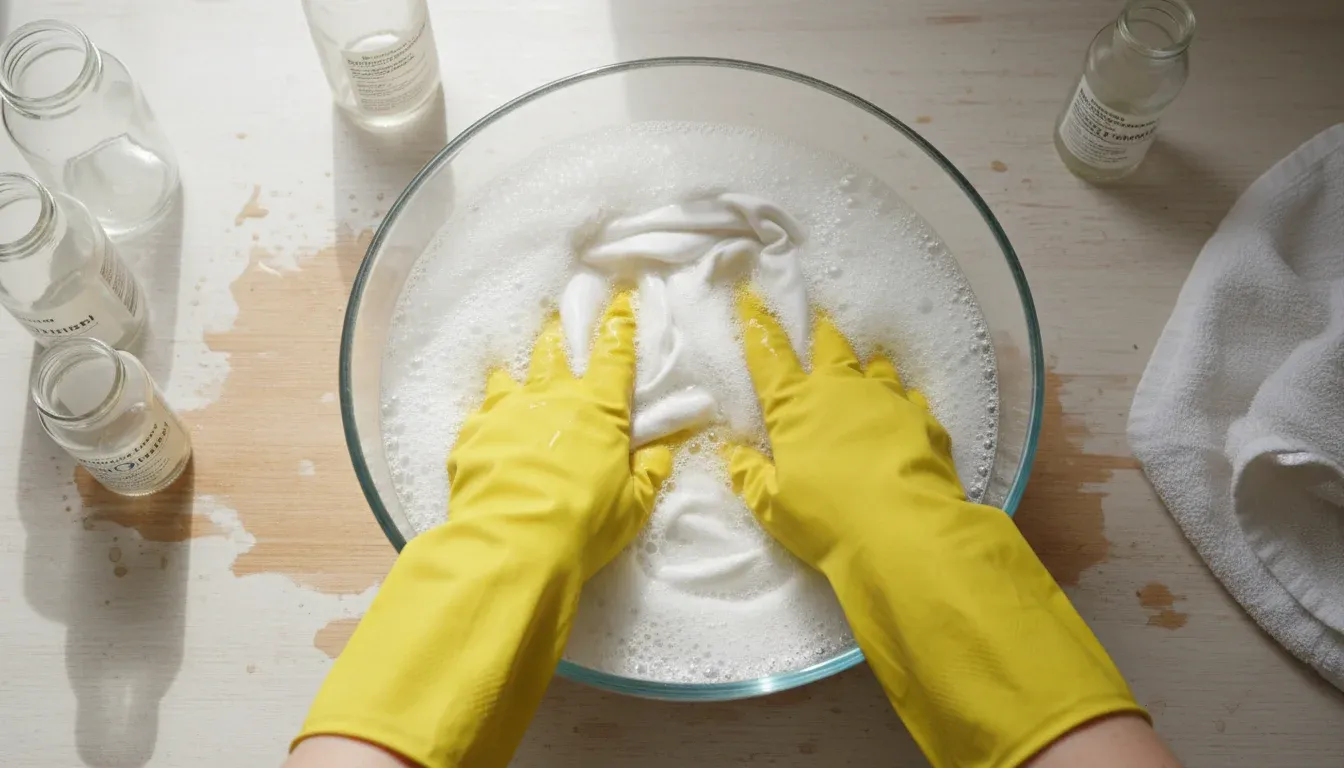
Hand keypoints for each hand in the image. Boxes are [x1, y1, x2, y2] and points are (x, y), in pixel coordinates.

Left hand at [449, 291, 671, 578]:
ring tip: (514, 381)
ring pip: (511, 377)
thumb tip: (661, 452)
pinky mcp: (473, 434)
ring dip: (518, 377)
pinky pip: (481, 417)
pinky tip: (487, 436)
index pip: (614, 355)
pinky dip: (488, 422)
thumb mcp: (633, 506)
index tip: (621, 299)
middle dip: (560, 333)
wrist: (513, 542)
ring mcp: (507, 412)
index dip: (620, 324)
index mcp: (598, 409)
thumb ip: (648, 473)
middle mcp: (551, 397)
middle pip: (555, 350)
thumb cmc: (585, 522)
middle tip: (559, 324)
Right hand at [731, 291, 1143, 767]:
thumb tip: (732, 452)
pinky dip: (904, 400)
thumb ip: (751, 475)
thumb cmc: (827, 519)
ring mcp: (887, 400)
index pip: (769, 356)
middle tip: (822, 322)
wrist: (905, 531)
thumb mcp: (773, 507)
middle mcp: (841, 391)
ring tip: (870, 362)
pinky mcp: (924, 418)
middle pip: (829, 348)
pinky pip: (911, 398)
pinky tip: (906, 408)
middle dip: (822, 333)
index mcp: (796, 407)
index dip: (756, 324)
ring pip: (876, 367)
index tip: (751, 296)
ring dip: (869, 364)